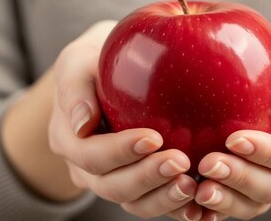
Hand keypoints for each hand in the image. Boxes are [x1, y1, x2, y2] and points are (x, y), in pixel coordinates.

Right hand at [49, 20, 199, 219]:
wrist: (106, 78)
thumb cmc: (94, 67)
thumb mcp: (76, 63)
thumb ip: (75, 87)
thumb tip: (83, 122)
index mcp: (70, 141)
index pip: (91, 155)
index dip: (121, 152)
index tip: (154, 138)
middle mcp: (88, 168)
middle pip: (114, 186)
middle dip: (148, 178)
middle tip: (180, 163)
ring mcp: (114, 179)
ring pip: (135, 203)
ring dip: (164, 198)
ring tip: (192, 185)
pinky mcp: (138, 184)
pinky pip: (156, 202)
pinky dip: (177, 207)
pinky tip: (200, 205)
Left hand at [194, 20, 270, 219]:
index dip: (267, 153)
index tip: (233, 139)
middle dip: (241, 178)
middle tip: (206, 165)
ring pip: (258, 202)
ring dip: (228, 199)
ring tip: (198, 190)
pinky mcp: (257, 183)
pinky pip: (241, 203)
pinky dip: (220, 208)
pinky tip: (195, 203)